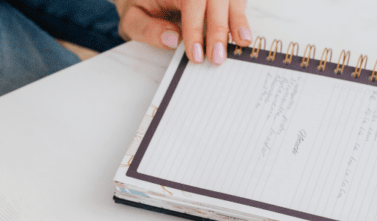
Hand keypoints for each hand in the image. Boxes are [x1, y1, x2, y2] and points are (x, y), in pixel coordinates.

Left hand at [115, 0, 252, 64]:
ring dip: (237, 21)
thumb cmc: (140, 5)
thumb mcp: (132, 18)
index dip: (195, 28)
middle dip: (218, 29)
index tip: (195, 54)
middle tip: (216, 58)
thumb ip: (147, 28)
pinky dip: (240, 17)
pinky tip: (244, 35)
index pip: (190, 1)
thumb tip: (172, 40)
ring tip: (242, 43)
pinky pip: (235, 1)